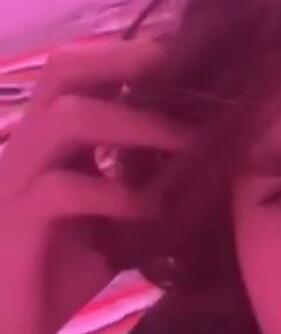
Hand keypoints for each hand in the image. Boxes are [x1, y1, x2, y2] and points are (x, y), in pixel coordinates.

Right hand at [0, 39, 189, 333]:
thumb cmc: (52, 276)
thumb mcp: (110, 224)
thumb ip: (141, 188)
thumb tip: (207, 166)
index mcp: (52, 144)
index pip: (84, 74)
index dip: (136, 57)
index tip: (197, 61)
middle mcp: (28, 149)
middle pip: (66, 70)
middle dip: (131, 59)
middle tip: (192, 68)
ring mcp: (14, 181)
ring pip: (67, 118)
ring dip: (136, 123)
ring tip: (190, 141)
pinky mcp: (14, 223)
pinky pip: (61, 190)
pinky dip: (115, 194)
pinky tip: (153, 209)